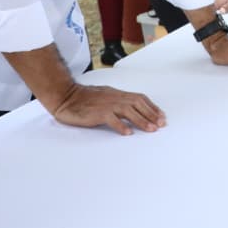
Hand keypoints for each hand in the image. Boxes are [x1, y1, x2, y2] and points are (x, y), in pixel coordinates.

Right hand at [46, 84, 165, 134]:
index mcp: (118, 94)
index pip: (140, 98)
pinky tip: (128, 133)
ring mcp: (106, 104)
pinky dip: (121, 126)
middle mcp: (115, 97)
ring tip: (151, 129)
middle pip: (138, 104)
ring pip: (128, 111)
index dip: (152, 107)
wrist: (66, 96)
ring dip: (141, 120)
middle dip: (151, 114)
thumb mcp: (106, 96)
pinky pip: (111, 119)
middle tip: (161, 124)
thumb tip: (133, 109)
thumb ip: (119, 101)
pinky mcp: (97, 113)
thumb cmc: (84, 98)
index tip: (161, 116)